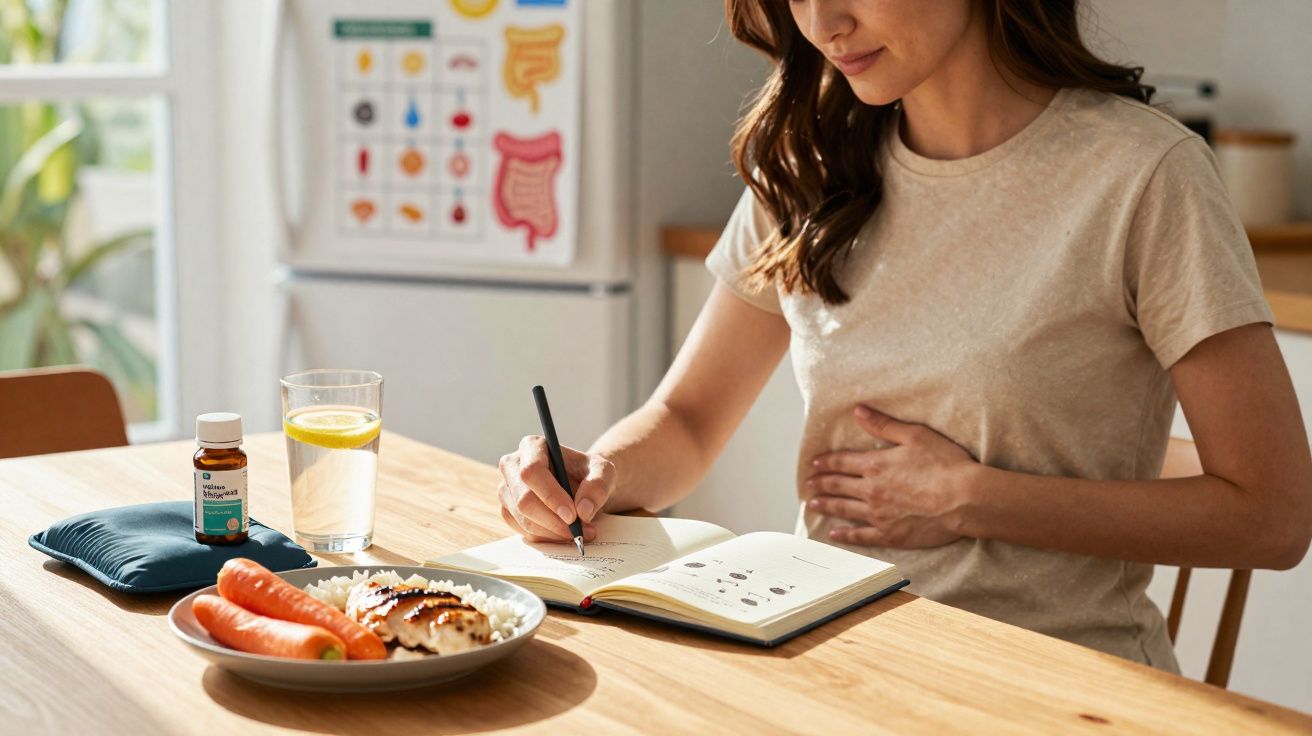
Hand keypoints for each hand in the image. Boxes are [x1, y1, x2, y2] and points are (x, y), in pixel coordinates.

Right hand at [498, 435, 615, 542]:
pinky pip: (524, 532)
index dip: (551, 496)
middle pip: (524, 500)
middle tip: (580, 530)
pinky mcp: (508, 511)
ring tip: (580, 531)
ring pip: (524, 520)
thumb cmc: (589, 474)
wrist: (582, 486)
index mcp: (532, 447)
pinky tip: (564, 532)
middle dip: (554, 521)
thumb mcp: (604, 473)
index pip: (532, 471)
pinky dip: (548, 537)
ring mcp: (507, 490)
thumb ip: (598, 486)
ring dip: (554, 532)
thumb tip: (583, 511)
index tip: (572, 515)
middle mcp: (512, 466)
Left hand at [806, 406, 975, 548]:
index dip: (827, 462)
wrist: (964, 499)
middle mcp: (871, 490)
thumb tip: (858, 411)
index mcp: (875, 465)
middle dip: (821, 484)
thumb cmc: (945, 464)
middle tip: (808, 484)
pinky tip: (834, 534)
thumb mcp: (914, 435)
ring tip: (812, 504)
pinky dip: (845, 536)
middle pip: (838, 486)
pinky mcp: (889, 534)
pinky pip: (861, 536)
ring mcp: (878, 514)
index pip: (843, 462)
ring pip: (844, 509)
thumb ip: (883, 424)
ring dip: (826, 506)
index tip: (814, 464)